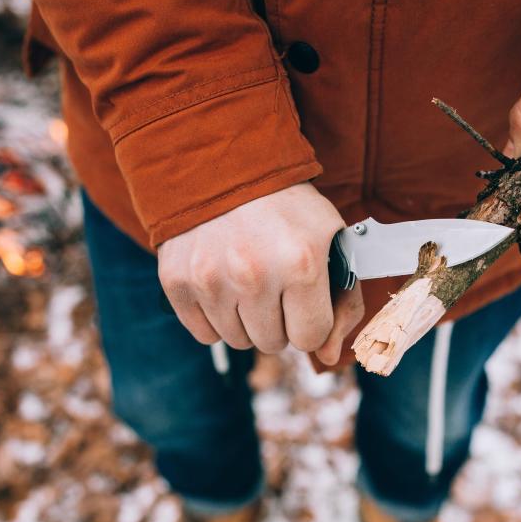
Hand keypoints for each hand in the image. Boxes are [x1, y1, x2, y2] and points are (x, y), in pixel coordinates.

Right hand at [158, 183, 364, 364]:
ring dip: (247, 319)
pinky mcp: (176, 280)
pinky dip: (215, 317)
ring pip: (238, 340)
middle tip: (274, 283)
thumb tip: (325, 357)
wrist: (222, 164)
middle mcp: (254, 274)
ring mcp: (210, 279)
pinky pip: (204, 334)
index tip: (304, 296)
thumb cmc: (288, 209)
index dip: (310, 320)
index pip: (309, 337)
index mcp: (302, 264)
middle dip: (279, 320)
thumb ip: (344, 302)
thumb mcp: (332, 241)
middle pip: (273, 343)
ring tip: (248, 279)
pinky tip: (222, 283)